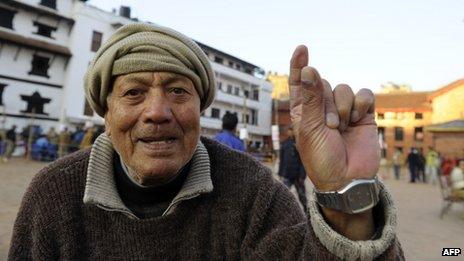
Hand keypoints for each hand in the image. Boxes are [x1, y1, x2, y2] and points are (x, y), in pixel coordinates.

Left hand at [289, 45, 379, 191]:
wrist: (347, 179)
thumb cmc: (321, 157)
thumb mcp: (311, 129)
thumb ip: (311, 99)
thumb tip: (310, 69)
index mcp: (303, 111)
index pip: (300, 82)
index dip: (300, 65)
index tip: (302, 49)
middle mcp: (322, 107)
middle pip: (324, 83)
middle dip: (327, 103)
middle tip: (330, 127)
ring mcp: (343, 110)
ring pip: (343, 88)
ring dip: (343, 107)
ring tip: (342, 128)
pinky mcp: (363, 113)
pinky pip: (364, 94)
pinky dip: (361, 104)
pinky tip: (358, 120)